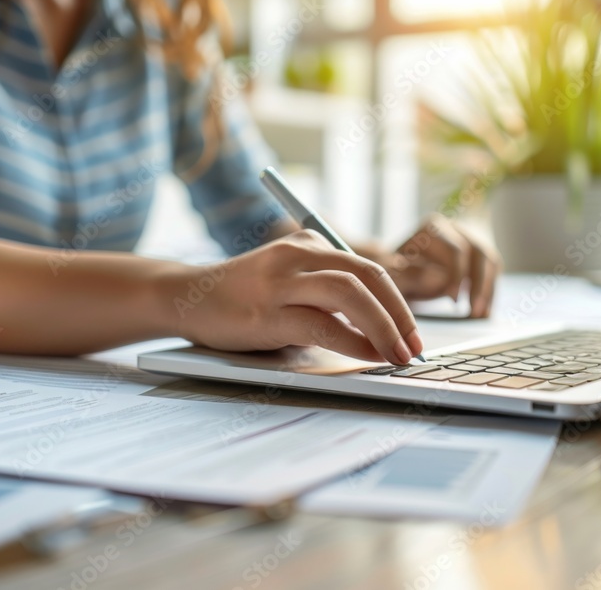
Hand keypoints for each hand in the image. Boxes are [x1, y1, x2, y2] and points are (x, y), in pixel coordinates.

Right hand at [172, 230, 422, 363]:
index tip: (411, 333)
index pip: (369, 269)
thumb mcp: (289, 278)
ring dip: (383, 326)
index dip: (398, 303)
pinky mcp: (267, 312)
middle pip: (367, 276)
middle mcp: (298, 255)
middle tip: (413, 346)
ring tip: (397, 354)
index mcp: (310, 244)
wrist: (187, 296)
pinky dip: (353, 342)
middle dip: (400, 314)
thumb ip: (326, 289)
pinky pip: (322, 324)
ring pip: (350, 294)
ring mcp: (281, 281)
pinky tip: (366, 356)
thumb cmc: (244, 296)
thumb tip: (381, 325)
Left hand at [359, 215, 500, 317]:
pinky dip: (490, 291)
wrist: (404, 265)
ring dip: (487, 289)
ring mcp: (470, 236)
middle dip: (478, 284)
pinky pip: (493, 269)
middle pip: (478, 252)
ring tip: (480, 315)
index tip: (454, 299)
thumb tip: (432, 275)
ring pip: (490, 260)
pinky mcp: (480, 252)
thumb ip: (408, 274)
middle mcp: (455, 227)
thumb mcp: (397, 273)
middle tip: (474, 311)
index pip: (455, 249)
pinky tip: (484, 311)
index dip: (458, 275)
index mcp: (432, 227)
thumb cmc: (399, 271)